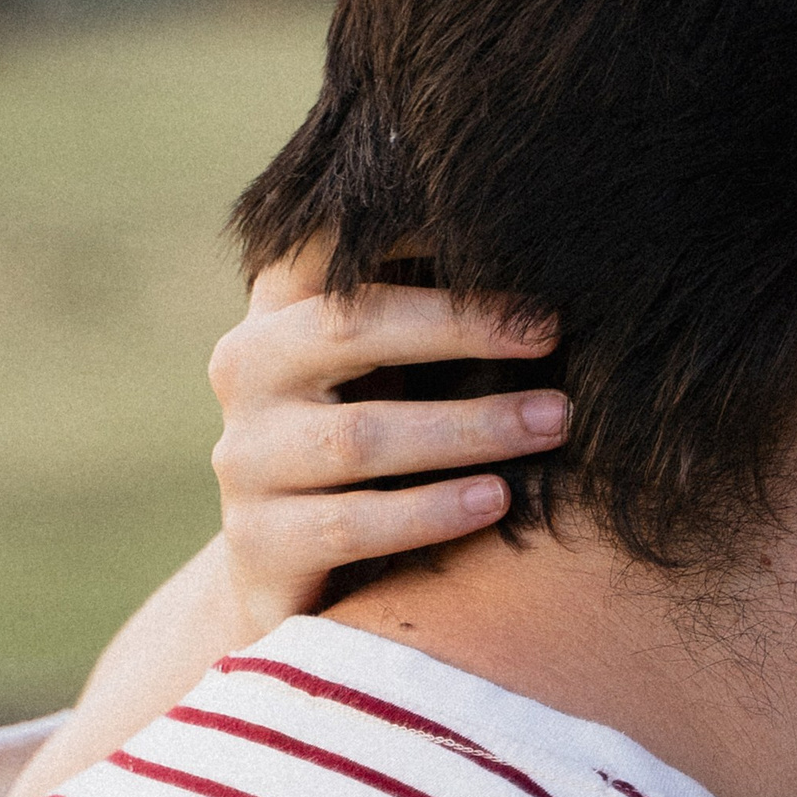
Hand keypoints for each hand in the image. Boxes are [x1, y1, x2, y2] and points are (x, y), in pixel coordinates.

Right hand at [208, 241, 567, 632]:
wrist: (293, 575)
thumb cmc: (371, 448)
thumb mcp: (388, 370)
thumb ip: (424, 308)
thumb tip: (535, 237)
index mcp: (277, 313)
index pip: (325, 244)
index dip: (402, 225)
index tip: (498, 222)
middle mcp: (245, 373)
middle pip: (349, 330)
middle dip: (460, 327)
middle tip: (552, 332)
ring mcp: (245, 460)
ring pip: (359, 436)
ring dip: (468, 427)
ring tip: (552, 422)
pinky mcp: (260, 544)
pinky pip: (353, 524)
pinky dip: (431, 511)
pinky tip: (497, 500)